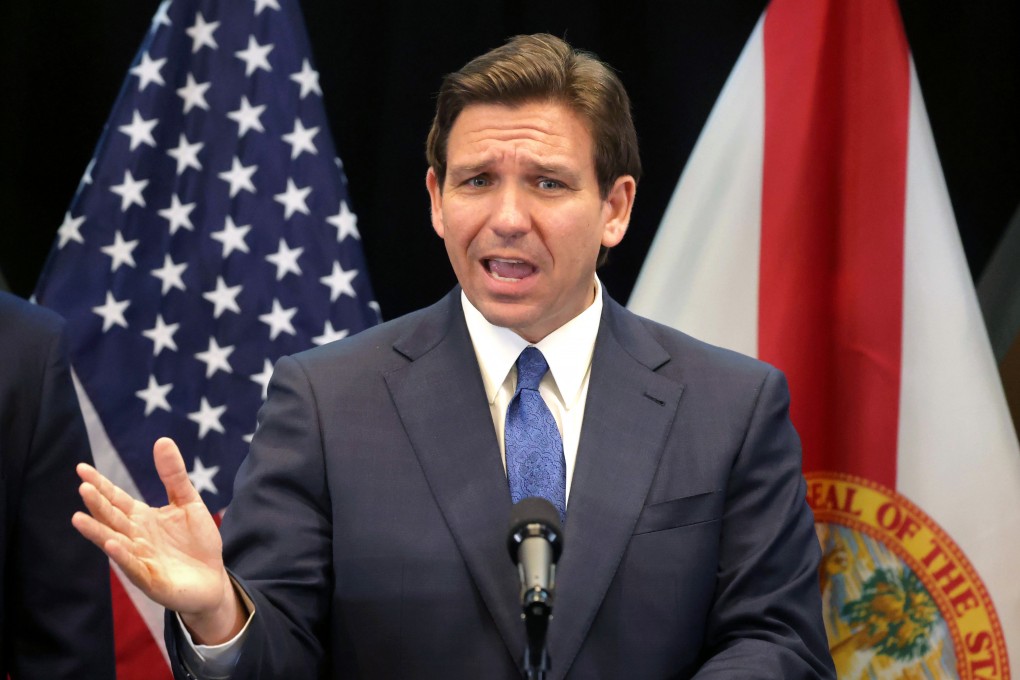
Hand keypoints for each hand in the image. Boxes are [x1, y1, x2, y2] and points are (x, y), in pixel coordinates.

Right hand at [72, 437, 244, 643]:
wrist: (213, 579)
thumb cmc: (197, 542)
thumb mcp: (188, 503)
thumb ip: (173, 475)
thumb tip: (162, 440)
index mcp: (141, 518)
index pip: (116, 499)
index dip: (100, 484)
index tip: (81, 468)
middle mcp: (135, 538)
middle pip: (112, 518)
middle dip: (97, 504)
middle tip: (83, 487)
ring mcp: (140, 559)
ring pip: (114, 543)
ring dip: (97, 531)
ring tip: (78, 518)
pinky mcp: (151, 580)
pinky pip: (134, 567)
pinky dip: (123, 556)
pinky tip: (112, 544)